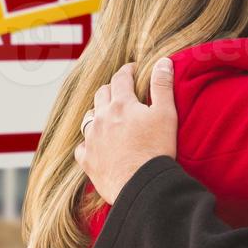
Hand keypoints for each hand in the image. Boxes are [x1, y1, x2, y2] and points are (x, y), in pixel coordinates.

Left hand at [75, 57, 178, 204]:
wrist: (141, 184)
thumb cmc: (156, 149)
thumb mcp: (166, 114)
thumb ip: (162, 86)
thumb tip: (163, 62)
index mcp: (121, 104)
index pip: (121, 78)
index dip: (128, 71)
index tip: (133, 70)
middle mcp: (102, 118)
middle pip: (101, 94)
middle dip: (112, 89)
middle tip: (123, 93)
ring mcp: (91, 139)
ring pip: (89, 118)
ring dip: (98, 113)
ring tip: (108, 117)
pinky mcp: (87, 159)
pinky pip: (82, 146)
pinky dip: (88, 142)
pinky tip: (96, 145)